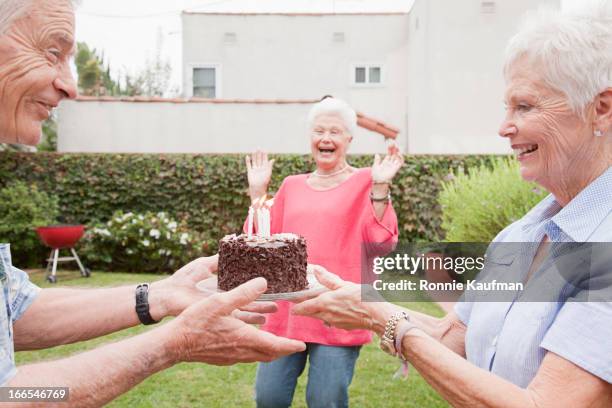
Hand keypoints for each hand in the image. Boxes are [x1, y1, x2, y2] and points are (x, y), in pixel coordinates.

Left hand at [150, 256, 276, 322]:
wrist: (166, 295)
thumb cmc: (182, 280)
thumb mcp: (205, 264)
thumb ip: (220, 260)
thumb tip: (234, 250)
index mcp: (221, 288)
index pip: (243, 289)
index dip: (257, 289)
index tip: (270, 286)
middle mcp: (223, 300)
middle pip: (248, 302)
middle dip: (262, 304)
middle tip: (278, 304)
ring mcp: (220, 310)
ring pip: (245, 312)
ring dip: (259, 312)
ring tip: (274, 311)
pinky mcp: (216, 316)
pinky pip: (237, 319)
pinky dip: (249, 320)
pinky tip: (261, 321)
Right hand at [168, 278, 305, 364]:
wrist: (175, 343)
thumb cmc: (196, 321)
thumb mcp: (220, 302)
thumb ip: (243, 293)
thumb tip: (263, 282)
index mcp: (244, 338)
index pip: (275, 346)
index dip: (290, 346)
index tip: (301, 346)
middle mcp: (241, 351)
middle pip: (269, 355)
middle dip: (283, 350)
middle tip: (293, 346)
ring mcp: (231, 357)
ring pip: (257, 357)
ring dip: (269, 351)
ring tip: (275, 343)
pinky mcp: (222, 359)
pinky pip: (245, 357)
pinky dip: (255, 351)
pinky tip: (249, 343)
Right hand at [246, 150, 274, 200]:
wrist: (257, 188)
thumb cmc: (264, 182)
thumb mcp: (268, 173)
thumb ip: (269, 166)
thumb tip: (273, 159)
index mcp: (265, 168)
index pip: (265, 160)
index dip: (264, 155)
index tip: (264, 149)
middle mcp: (260, 168)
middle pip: (259, 159)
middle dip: (259, 153)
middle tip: (259, 147)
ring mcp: (255, 169)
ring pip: (254, 161)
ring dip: (254, 156)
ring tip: (254, 150)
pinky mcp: (250, 172)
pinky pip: (249, 165)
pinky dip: (248, 161)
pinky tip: (247, 156)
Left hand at [292, 266, 394, 334]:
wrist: (377, 316)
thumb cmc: (362, 298)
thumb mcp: (344, 285)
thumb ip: (328, 280)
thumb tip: (316, 270)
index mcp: (324, 304)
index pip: (303, 308)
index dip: (296, 307)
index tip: (292, 305)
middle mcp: (326, 315)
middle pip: (310, 314)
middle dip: (304, 309)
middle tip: (301, 303)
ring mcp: (334, 323)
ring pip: (320, 318)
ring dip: (317, 312)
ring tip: (319, 304)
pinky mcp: (342, 326)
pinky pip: (330, 321)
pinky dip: (328, 316)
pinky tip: (335, 310)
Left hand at [371, 142, 403, 183]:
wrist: (378, 181)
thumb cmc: (376, 175)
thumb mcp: (375, 166)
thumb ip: (377, 160)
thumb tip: (377, 154)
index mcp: (385, 162)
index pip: (389, 154)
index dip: (390, 149)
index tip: (390, 144)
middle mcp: (390, 163)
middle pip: (394, 154)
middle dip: (394, 149)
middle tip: (394, 143)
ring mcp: (393, 166)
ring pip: (398, 157)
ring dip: (398, 152)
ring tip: (396, 147)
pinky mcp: (396, 168)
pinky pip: (400, 162)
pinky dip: (401, 158)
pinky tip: (398, 153)